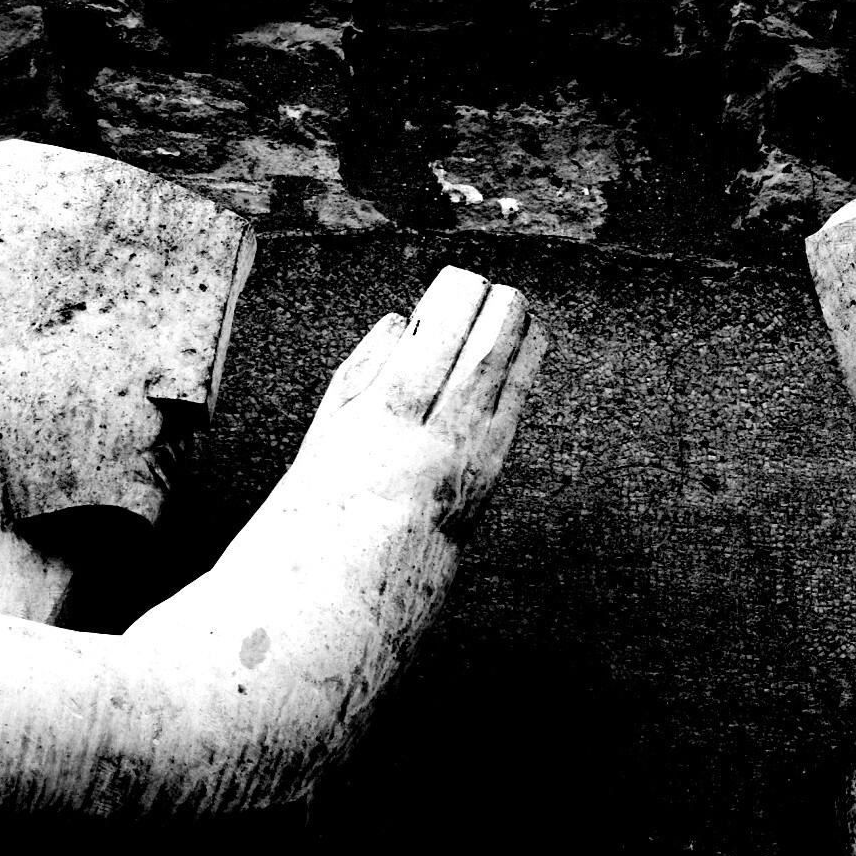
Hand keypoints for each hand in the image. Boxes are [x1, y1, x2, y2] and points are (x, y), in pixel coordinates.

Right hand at [300, 265, 546, 538]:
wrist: (359, 576)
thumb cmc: (329, 500)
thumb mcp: (326, 429)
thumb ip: (362, 370)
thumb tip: (401, 320)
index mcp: (384, 414)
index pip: (438, 334)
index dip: (456, 297)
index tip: (456, 279)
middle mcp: (435, 433)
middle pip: (483, 347)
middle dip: (493, 305)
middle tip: (489, 286)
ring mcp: (470, 454)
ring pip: (508, 371)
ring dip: (516, 328)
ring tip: (511, 303)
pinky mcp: (491, 471)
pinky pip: (518, 402)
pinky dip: (525, 364)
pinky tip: (529, 339)